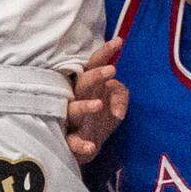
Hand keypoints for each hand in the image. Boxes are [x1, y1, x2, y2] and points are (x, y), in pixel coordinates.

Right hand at [66, 38, 127, 163]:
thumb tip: (117, 98)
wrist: (84, 151)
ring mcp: (72, 121)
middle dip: (95, 76)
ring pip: (73, 111)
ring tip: (99, 105)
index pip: (93, 66)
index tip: (119, 41)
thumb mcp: (113, 105)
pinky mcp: (70, 142)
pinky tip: (91, 147)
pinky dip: (81, 145)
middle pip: (83, 84)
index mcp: (87, 88)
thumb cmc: (97, 121)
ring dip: (85, 107)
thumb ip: (120, 94)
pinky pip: (72, 143)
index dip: (104, 54)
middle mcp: (77, 100)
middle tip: (112, 69)